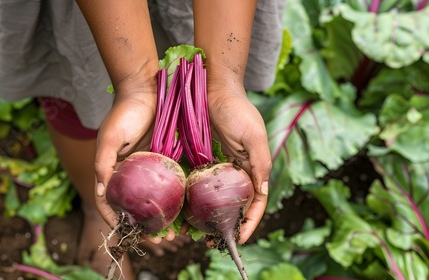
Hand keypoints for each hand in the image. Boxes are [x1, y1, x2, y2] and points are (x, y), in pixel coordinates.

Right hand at [94, 91, 163, 240]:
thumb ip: (103, 163)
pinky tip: (185, 212)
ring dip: (163, 218)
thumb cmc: (124, 112)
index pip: (110, 202)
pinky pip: (169, 184)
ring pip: (153, 200)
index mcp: (112, 170)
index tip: (129, 232)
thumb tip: (100, 192)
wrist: (147, 89)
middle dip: (145, 226)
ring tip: (175, 233)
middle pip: (135, 207)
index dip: (117, 220)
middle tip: (162, 239)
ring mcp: (148, 168)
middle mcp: (130, 173)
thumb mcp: (110, 138)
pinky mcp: (166, 160)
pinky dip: (175, 200)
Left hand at [208, 88, 271, 243]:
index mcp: (254, 168)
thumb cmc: (237, 109)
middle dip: (228, 225)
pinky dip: (196, 198)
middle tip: (214, 241)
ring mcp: (220, 166)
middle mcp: (238, 171)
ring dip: (210, 216)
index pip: (255, 202)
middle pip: (236, 205)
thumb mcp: (253, 136)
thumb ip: (260, 163)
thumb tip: (263, 192)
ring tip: (197, 233)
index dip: (250, 222)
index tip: (239, 239)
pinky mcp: (203, 160)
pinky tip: (186, 210)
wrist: (214, 89)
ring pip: (218, 198)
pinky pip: (201, 184)